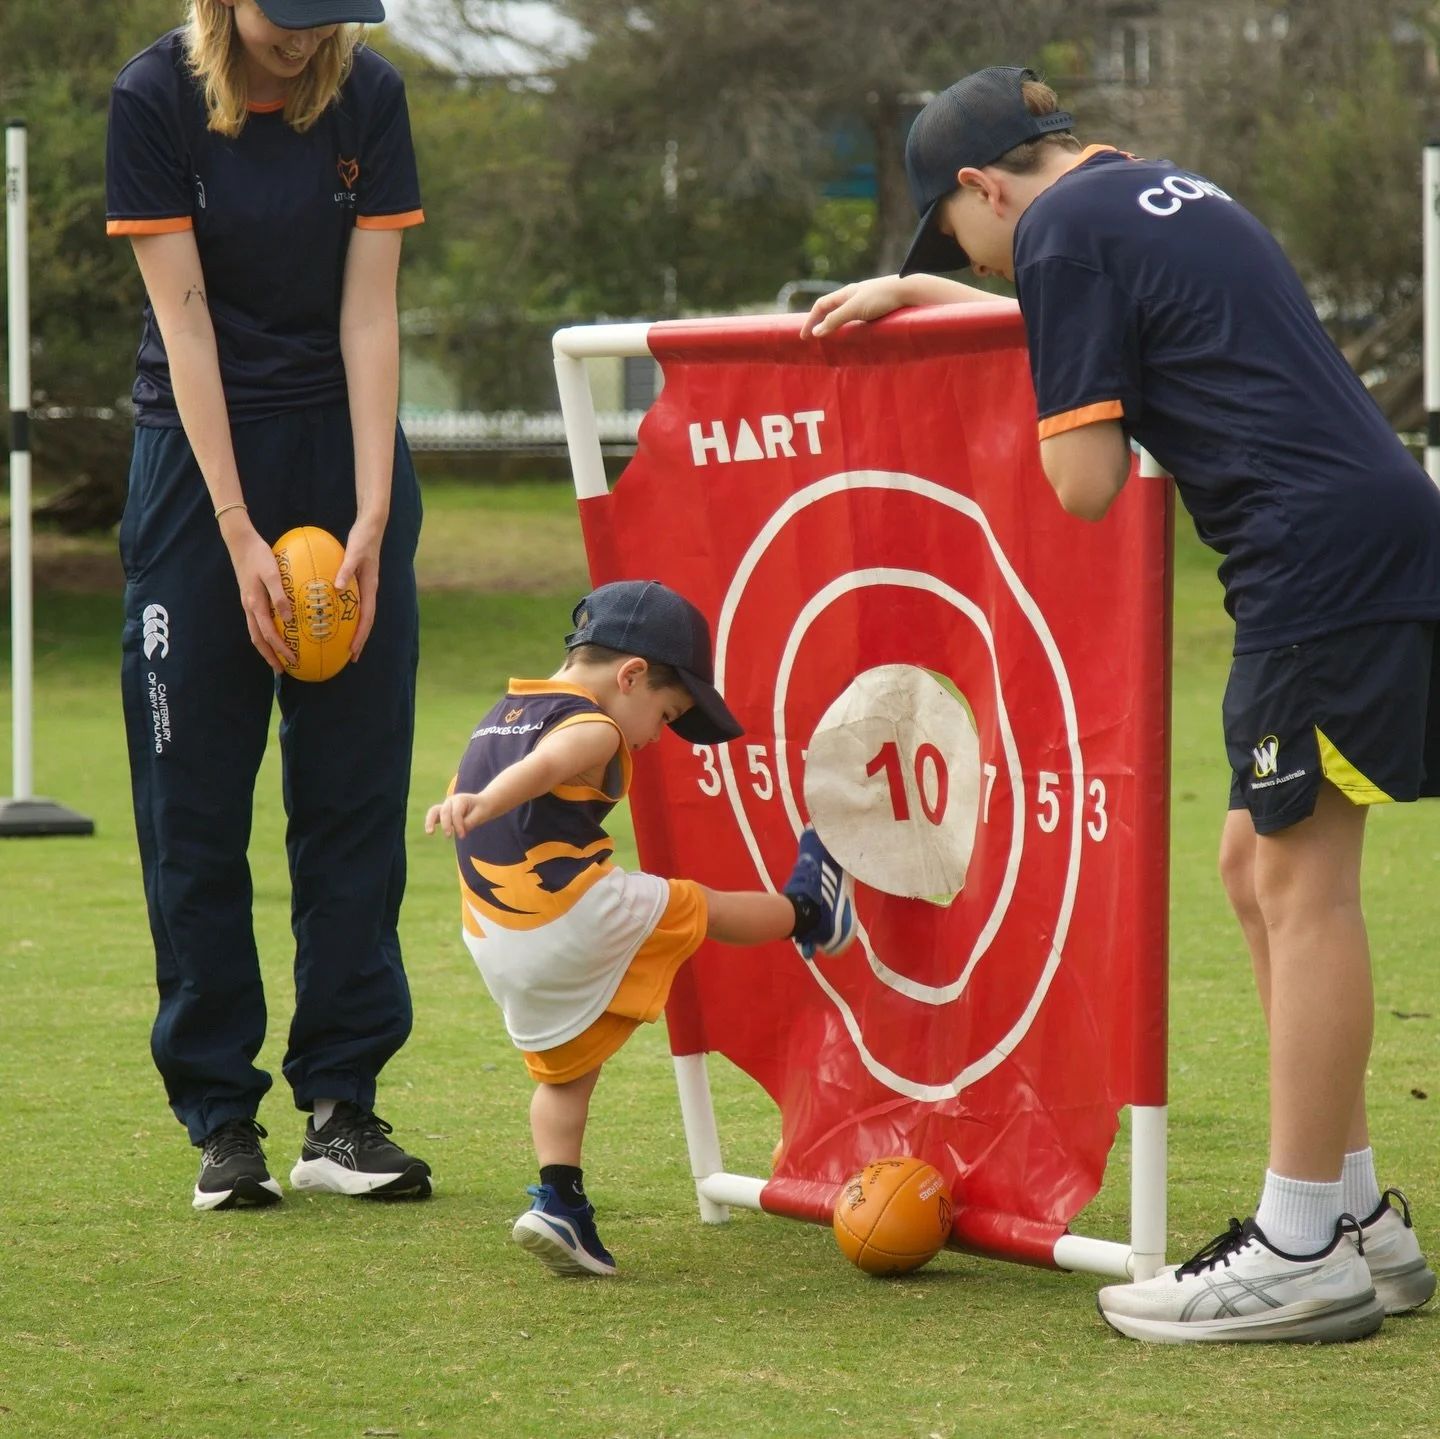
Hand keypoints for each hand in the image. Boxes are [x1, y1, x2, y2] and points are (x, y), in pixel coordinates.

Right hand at [220, 511, 294, 673]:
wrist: (241, 543)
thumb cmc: (259, 556)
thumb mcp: (272, 574)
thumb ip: (280, 596)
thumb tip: (289, 619)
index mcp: (255, 605)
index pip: (269, 635)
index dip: (280, 649)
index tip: (293, 660)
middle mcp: (249, 608)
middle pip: (258, 639)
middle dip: (269, 656)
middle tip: (281, 669)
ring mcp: (248, 603)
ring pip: (256, 632)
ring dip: (266, 646)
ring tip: (277, 656)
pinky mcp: (250, 597)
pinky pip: (257, 622)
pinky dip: (265, 632)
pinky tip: (277, 631)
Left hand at [335, 516, 384, 661]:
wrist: (371, 526)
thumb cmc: (363, 539)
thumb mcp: (355, 553)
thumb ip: (346, 569)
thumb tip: (337, 588)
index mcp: (370, 587)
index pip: (367, 618)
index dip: (360, 635)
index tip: (353, 650)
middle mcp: (367, 591)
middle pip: (364, 621)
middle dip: (357, 640)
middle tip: (348, 656)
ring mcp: (362, 587)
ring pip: (358, 614)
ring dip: (351, 630)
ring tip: (340, 643)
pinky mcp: (355, 582)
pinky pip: (349, 602)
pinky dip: (342, 613)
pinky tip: (329, 615)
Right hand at [425, 792, 489, 838]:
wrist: (482, 804)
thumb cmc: (482, 809)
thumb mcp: (480, 814)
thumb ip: (469, 822)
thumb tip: (459, 830)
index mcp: (461, 799)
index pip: (456, 813)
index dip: (458, 825)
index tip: (462, 836)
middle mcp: (451, 801)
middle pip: (444, 811)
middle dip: (446, 824)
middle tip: (449, 836)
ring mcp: (446, 806)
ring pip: (434, 811)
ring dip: (430, 821)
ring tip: (430, 832)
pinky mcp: (443, 813)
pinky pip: (433, 816)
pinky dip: (430, 823)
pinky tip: (430, 832)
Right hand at [799, 276, 910, 338]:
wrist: (910, 291)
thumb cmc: (881, 297)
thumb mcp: (854, 309)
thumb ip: (835, 320)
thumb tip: (816, 333)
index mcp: (846, 293)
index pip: (820, 306)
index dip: (810, 321)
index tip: (804, 338)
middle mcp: (854, 296)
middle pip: (831, 310)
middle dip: (820, 323)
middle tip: (813, 338)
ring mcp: (866, 302)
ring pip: (845, 315)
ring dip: (835, 326)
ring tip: (832, 340)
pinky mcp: (878, 309)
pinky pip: (858, 320)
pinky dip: (850, 328)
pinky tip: (854, 336)